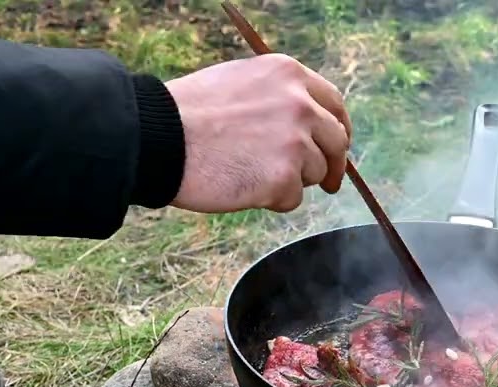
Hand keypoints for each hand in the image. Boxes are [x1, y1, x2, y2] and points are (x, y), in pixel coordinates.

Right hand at [165, 54, 351, 213]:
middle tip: (326, 183)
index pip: (334, 104)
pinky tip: (243, 186)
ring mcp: (295, 141)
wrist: (159, 137)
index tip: (335, 147)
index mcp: (289, 74)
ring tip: (250, 173)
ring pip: (315, 173)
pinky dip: (273, 200)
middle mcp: (300, 104)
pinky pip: (293, 199)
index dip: (338, 129)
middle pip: (336, 142)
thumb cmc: (188, 113)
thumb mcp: (241, 82)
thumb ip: (278, 97)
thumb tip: (308, 123)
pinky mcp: (284, 177)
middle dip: (331, 165)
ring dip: (291, 181)